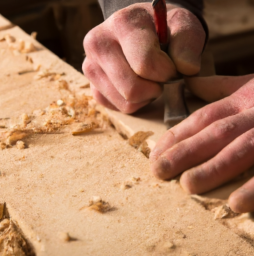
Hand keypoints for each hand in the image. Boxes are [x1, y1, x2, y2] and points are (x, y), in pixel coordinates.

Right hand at [82, 3, 204, 112]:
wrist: (141, 30)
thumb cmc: (164, 29)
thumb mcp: (183, 26)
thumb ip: (188, 43)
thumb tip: (186, 69)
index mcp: (121, 24)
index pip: (145, 64)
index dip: (167, 73)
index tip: (172, 68)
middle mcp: (98, 44)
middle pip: (132, 89)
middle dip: (154, 88)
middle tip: (160, 77)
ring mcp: (91, 67)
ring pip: (125, 102)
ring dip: (145, 96)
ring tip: (148, 79)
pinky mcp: (92, 86)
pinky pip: (118, 108)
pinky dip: (134, 102)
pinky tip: (138, 84)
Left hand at [150, 74, 253, 212]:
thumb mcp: (253, 85)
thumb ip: (221, 88)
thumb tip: (190, 84)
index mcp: (244, 99)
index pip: (202, 117)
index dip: (177, 135)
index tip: (156, 152)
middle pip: (215, 132)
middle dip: (185, 152)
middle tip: (158, 171)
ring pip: (242, 149)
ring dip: (214, 169)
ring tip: (188, 186)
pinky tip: (235, 204)